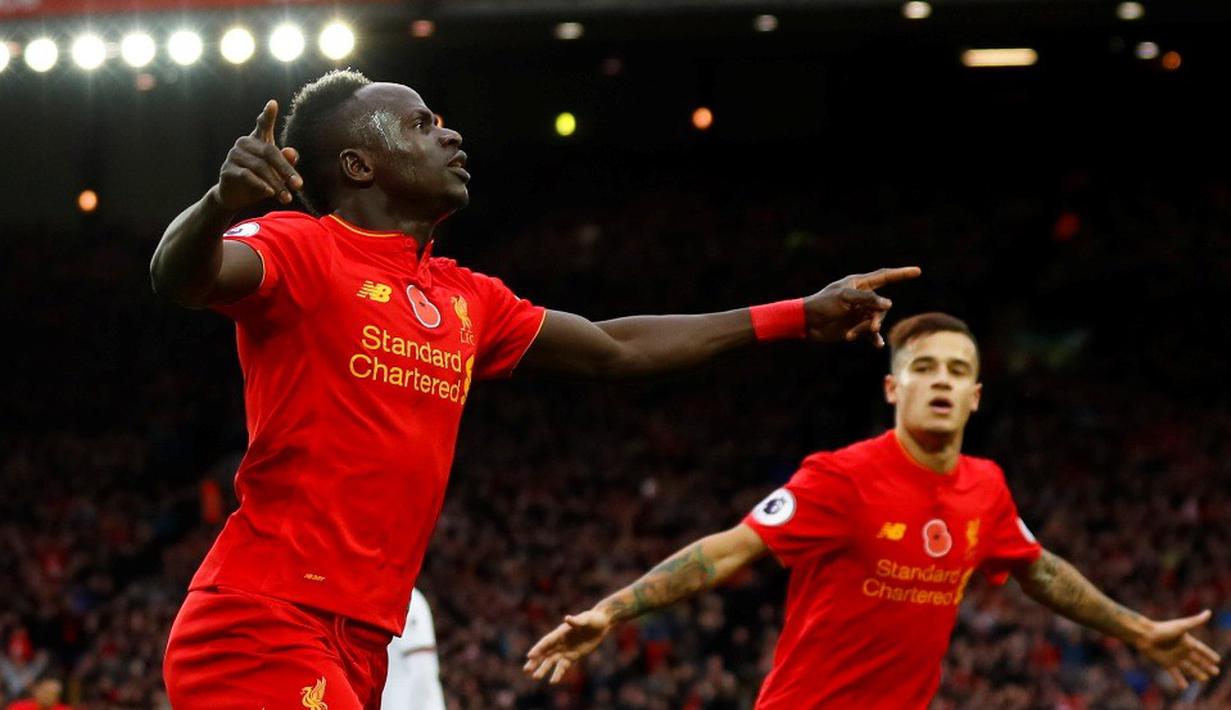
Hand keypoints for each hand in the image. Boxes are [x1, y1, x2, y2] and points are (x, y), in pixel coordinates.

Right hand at [215, 100, 302, 210]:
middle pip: (270, 152)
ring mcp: (234, 155)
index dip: (268, 115)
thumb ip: (286, 162)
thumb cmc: (260, 181)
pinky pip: (247, 176)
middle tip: (299, 185)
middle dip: (286, 170)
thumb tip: (292, 152)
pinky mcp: (227, 170)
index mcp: (257, 140)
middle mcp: (244, 143)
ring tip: (287, 198)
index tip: (273, 104)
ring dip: (276, 183)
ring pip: (260, 167)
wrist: (235, 197)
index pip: (263, 124)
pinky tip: (270, 193)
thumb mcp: (276, 173)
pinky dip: (261, 185)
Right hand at [523, 609, 613, 683]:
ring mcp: (565, 650)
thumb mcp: (585, 619)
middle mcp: (560, 642)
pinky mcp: (572, 657)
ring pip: (551, 661)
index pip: (546, 642)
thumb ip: (576, 621)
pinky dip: (558, 674)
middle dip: (535, 661)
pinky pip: (563, 667)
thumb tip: (567, 618)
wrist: (601, 624)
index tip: (529, 656)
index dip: (538, 648)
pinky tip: (553, 681)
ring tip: (535, 677)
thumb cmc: (592, 619)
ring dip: (543, 669)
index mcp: (560, 632)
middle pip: (545, 653)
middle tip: (526, 670)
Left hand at [804, 266, 921, 346]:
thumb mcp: (844, 298)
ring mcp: (859, 313)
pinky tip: (877, 345)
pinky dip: (873, 338)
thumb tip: (888, 304)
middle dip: (877, 317)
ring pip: (876, 321)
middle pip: (882, 306)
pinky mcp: (856, 327)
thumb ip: (867, 299)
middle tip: (871, 326)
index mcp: (859, 284)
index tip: (917, 271)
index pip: (885, 276)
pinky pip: (871, 333)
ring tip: (852, 335)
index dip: (901, 274)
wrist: (806, 323)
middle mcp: (861, 297)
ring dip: (866, 329)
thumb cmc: (822, 304)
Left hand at [1133, 609, 1221, 689]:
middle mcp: (1181, 650)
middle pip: (1197, 660)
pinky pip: (1174, 674)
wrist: (1144, 635)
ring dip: (1196, 673)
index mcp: (1186, 641)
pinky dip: (1179, 680)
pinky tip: (1184, 687)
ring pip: (1188, 667)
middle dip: (1206, 666)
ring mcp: (1174, 657)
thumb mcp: (1181, 626)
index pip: (1201, 649)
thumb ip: (1195, 621)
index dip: (1209, 654)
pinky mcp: (1166, 663)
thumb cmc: (1162, 629)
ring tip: (1204, 678)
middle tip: (1216, 672)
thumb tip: (1209, 612)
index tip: (1218, 659)